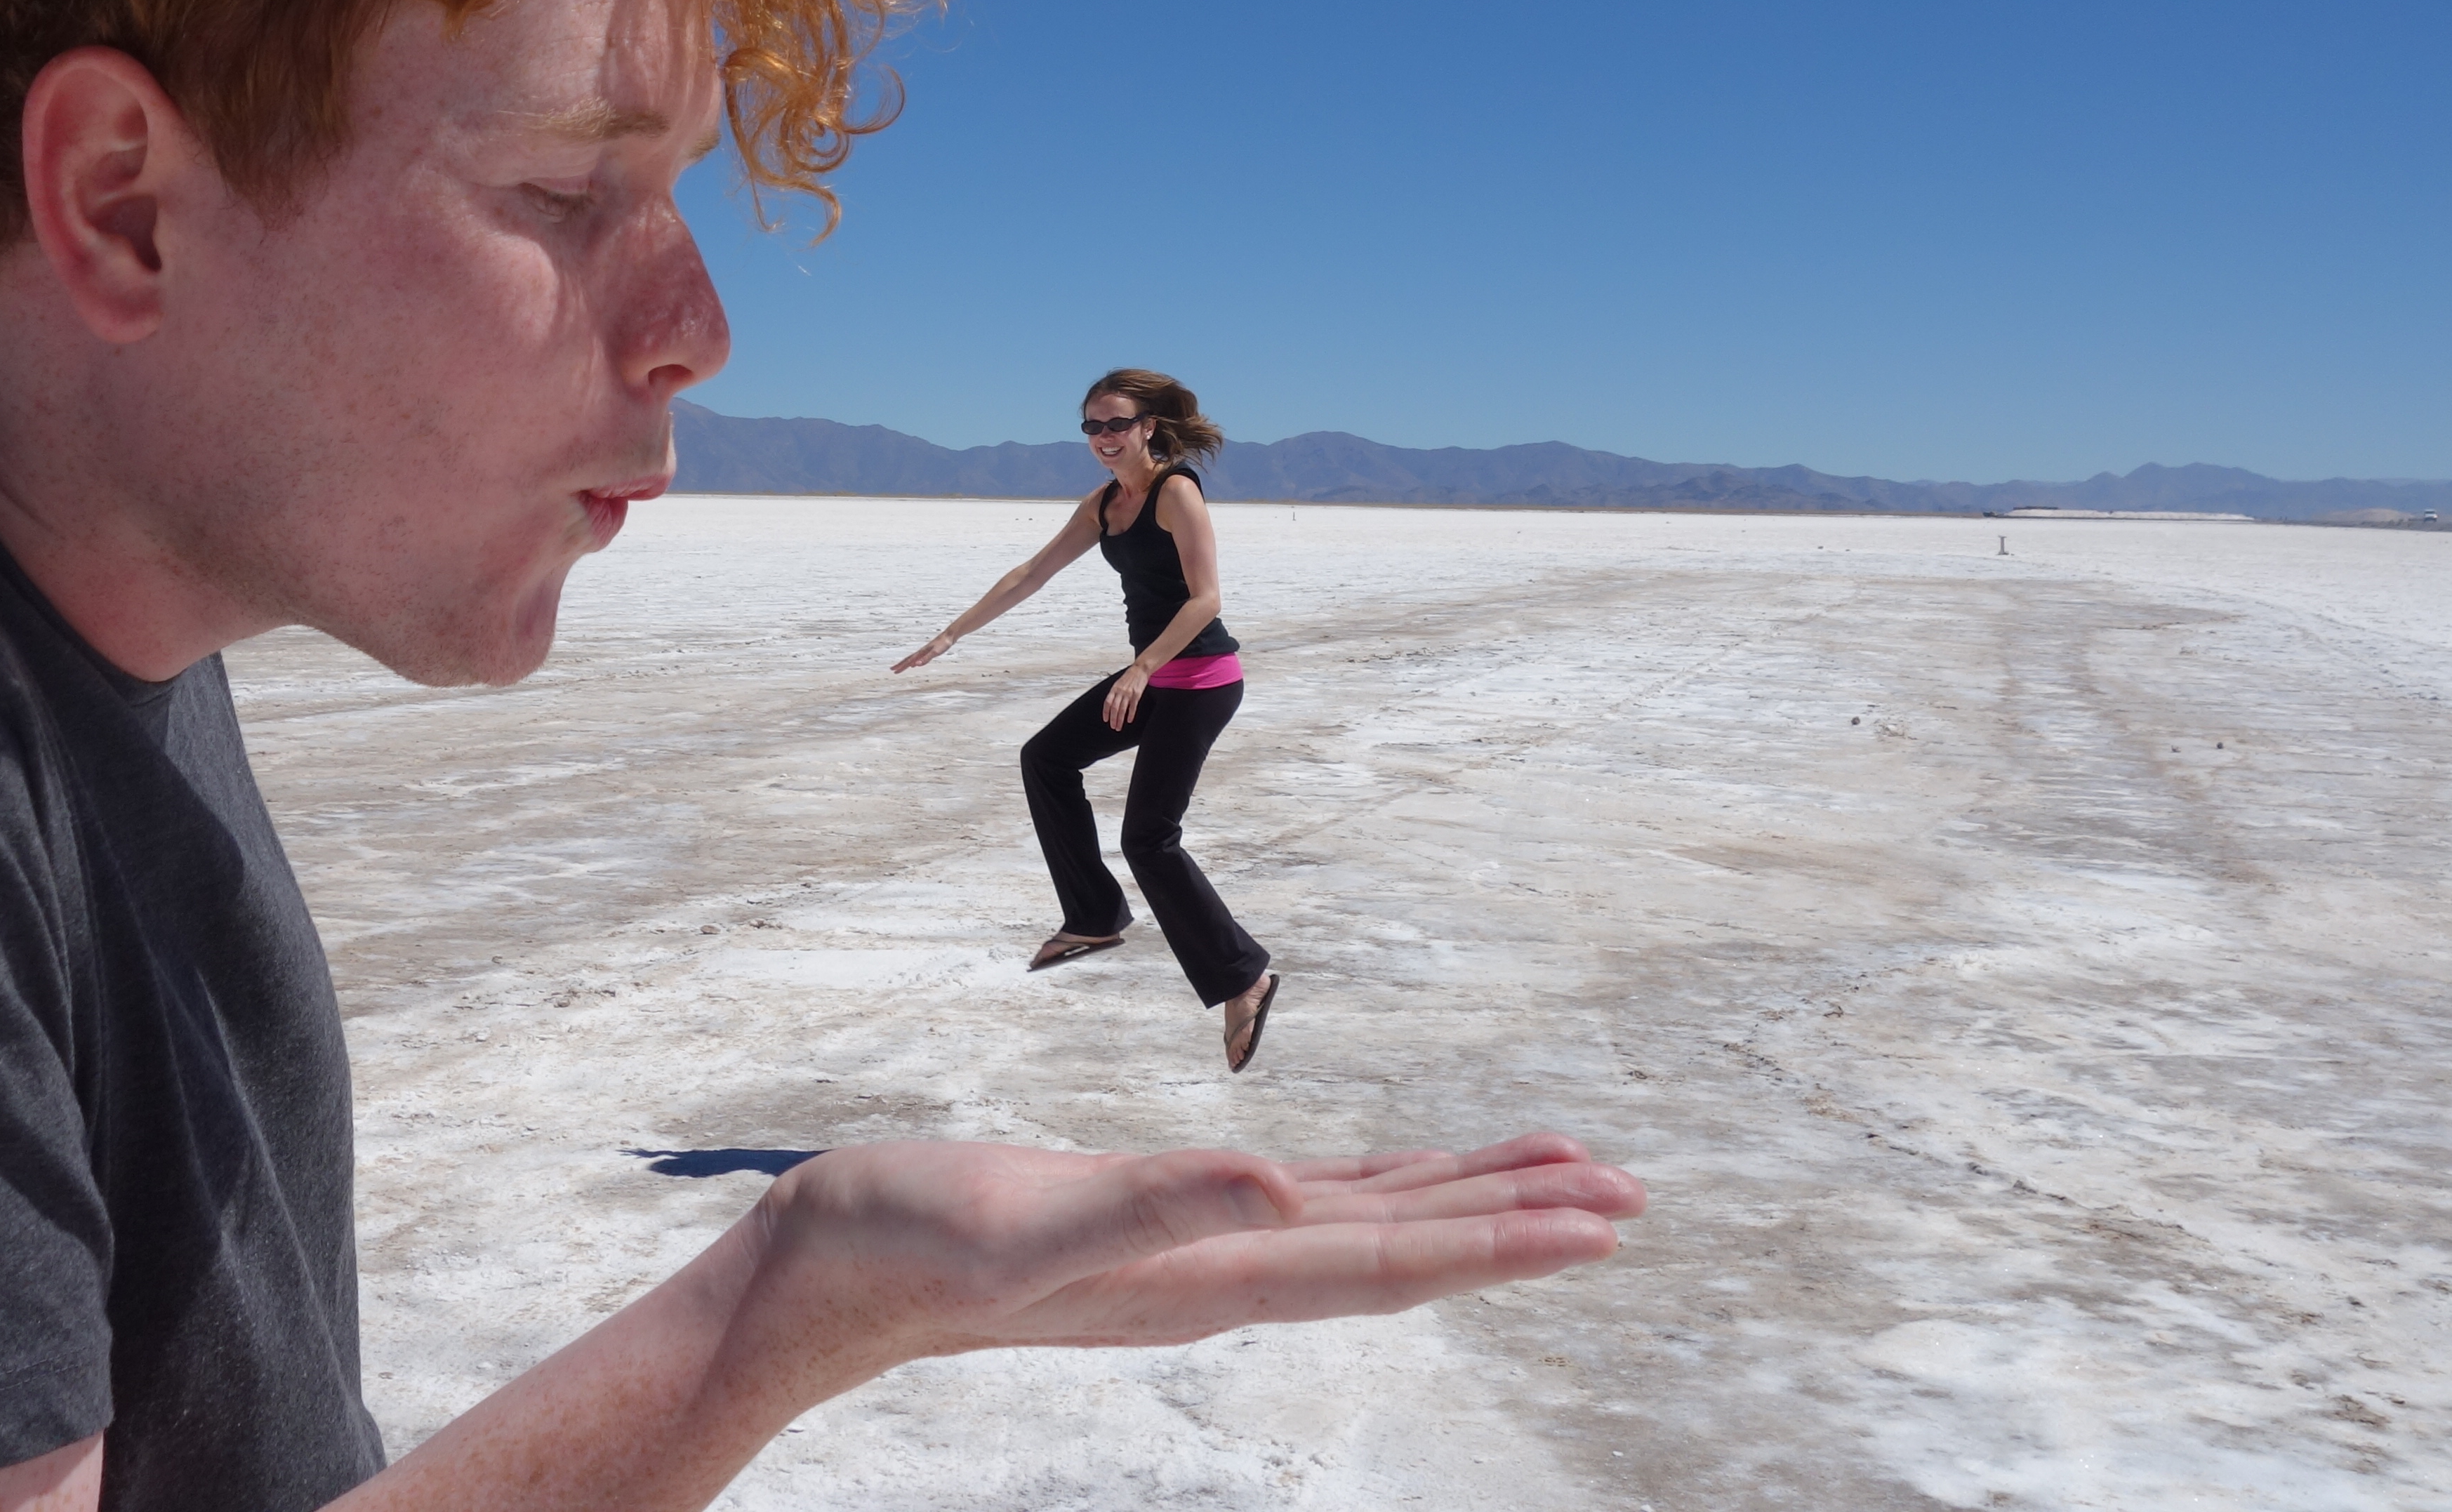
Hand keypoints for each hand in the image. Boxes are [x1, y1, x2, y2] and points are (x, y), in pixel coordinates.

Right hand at [736, 1133, 1643, 1379]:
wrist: (817, 1275)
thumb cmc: (903, 1243)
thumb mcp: (1022, 1220)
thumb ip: (1149, 1206)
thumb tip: (1276, 1187)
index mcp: (1207, 1273)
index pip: (1387, 1260)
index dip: (1501, 1239)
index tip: (1604, 1219)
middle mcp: (1222, 1273)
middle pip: (1405, 1250)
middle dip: (1522, 1224)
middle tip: (1635, 1193)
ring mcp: (1194, 1254)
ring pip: (1366, 1226)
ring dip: (1466, 1205)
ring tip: (1562, 1176)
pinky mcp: (1158, 1221)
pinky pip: (1304, 1206)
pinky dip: (1378, 1187)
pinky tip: (1404, 1178)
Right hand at [891, 634, 953, 673]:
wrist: (949, 636)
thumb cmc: (943, 643)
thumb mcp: (935, 652)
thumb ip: (926, 659)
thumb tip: (916, 665)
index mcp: (921, 652)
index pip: (909, 661)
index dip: (901, 666)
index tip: (894, 670)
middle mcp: (921, 652)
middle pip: (908, 659)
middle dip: (900, 665)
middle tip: (893, 670)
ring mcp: (924, 651)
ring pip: (912, 659)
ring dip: (906, 664)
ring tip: (901, 667)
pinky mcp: (928, 651)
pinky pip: (918, 658)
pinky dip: (914, 662)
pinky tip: (914, 664)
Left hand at [1100, 667, 1144, 728]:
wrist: (1140, 669)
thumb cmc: (1129, 676)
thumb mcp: (1118, 683)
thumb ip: (1114, 693)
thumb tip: (1110, 704)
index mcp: (1114, 688)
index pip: (1107, 702)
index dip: (1105, 712)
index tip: (1105, 719)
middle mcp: (1120, 691)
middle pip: (1114, 708)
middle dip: (1113, 719)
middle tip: (1113, 726)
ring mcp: (1129, 693)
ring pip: (1122, 709)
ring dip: (1120, 719)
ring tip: (1119, 726)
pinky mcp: (1137, 694)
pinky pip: (1133, 706)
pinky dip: (1130, 714)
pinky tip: (1129, 720)